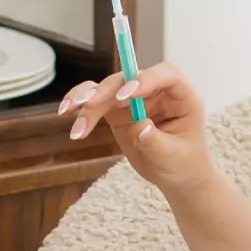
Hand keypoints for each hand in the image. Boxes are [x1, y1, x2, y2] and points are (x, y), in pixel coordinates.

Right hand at [58, 63, 213, 194]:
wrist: (175, 175)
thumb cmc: (183, 164)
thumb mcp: (173, 158)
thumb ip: (156, 142)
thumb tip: (140, 127)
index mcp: (182, 97)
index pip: (166, 75)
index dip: (145, 79)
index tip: (125, 96)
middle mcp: (157, 92)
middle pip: (129, 79)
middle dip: (106, 91)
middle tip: (88, 105)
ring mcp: (135, 99)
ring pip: (107, 88)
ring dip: (87, 99)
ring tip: (69, 112)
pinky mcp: (117, 111)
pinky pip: (96, 102)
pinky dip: (81, 106)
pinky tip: (67, 113)